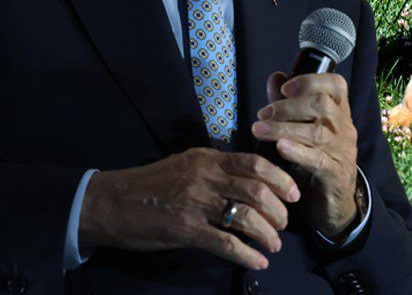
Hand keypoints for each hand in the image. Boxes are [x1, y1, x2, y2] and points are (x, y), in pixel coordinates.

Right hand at [79, 149, 300, 269]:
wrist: (108, 203)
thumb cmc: (149, 185)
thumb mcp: (186, 165)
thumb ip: (216, 169)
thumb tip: (248, 178)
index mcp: (208, 160)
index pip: (255, 164)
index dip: (281, 179)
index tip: (293, 194)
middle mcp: (206, 178)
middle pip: (257, 190)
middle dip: (278, 210)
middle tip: (284, 224)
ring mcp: (196, 204)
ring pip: (245, 217)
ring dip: (266, 234)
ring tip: (273, 245)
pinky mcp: (185, 230)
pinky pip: (225, 242)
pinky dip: (246, 254)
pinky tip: (257, 261)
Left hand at [253, 72, 359, 238]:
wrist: (334, 204)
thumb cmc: (315, 161)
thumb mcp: (304, 130)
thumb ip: (289, 104)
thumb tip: (275, 77)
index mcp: (339, 114)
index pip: (337, 85)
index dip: (311, 80)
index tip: (285, 87)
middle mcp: (344, 128)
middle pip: (322, 105)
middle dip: (288, 106)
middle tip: (262, 114)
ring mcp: (342, 151)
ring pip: (317, 131)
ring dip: (284, 128)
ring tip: (259, 130)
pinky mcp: (335, 174)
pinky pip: (317, 159)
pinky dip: (297, 151)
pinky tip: (279, 148)